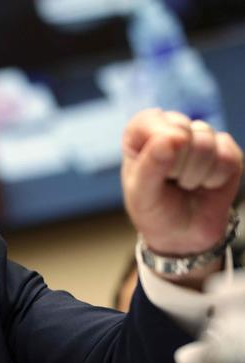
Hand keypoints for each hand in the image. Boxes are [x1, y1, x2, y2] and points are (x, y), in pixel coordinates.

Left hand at [122, 108, 242, 258]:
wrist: (182, 234)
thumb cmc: (154, 210)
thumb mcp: (141, 194)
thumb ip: (151, 165)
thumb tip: (173, 137)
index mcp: (142, 133)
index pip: (150, 120)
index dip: (156, 147)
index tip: (152, 172)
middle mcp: (172, 128)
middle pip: (182, 131)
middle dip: (175, 166)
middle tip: (169, 183)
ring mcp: (201, 137)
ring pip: (206, 143)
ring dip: (194, 175)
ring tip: (185, 185)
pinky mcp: (227, 150)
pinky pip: (228, 157)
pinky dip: (215, 179)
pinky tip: (205, 186)